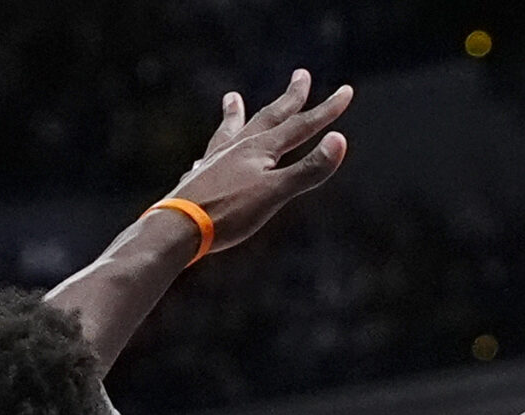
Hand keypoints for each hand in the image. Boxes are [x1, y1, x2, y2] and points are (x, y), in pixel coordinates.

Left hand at [164, 70, 352, 253]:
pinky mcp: (198, 181)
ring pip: (230, 131)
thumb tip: (340, 140)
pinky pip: (208, 158)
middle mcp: (237, 148)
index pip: (301, 125)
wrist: (177, 229)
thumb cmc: (228, 212)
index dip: (326, 110)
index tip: (346, 91)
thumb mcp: (275, 193)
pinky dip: (211, 152)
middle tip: (302, 75)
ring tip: (231, 98)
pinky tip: (203, 158)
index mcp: (260, 149)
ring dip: (235, 114)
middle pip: (268, 117)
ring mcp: (215, 162)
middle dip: (290, 98)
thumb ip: (308, 170)